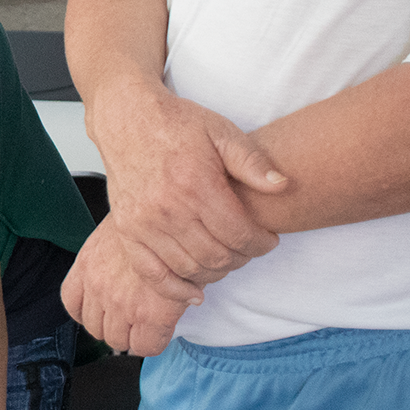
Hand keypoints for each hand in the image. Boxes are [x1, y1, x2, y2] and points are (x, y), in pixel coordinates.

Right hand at [62, 217, 197, 354]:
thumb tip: (193, 300)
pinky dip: (81, 309)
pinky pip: (71, 304)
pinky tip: (94, 302)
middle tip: (136, 321)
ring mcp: (99, 288)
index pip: (145, 348)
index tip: (153, 332)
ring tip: (117, 311)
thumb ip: (184, 295)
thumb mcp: (193, 273)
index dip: (152, 341)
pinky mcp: (83, 269)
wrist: (153, 204)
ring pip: (95, 328)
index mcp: (153, 311)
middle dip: (129, 334)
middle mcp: (123, 304)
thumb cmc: (174, 235)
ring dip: (106, 323)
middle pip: (118, 341)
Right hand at [87, 79, 284, 280]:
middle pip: (217, 257)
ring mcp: (144, 222)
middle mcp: (168, 208)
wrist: (126, 118)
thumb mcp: (221, 132)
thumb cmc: (175, 123)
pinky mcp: (127, 230)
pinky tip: (194, 291)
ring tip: (226, 258)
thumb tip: (283, 186)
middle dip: (242, 258)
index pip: (239, 234)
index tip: (268, 240)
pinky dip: (175, 289)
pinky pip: (152, 273)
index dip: (261, 244)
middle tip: (248, 248)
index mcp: (196, 184)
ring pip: (190, 268)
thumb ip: (253, 162)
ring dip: (215, 272)